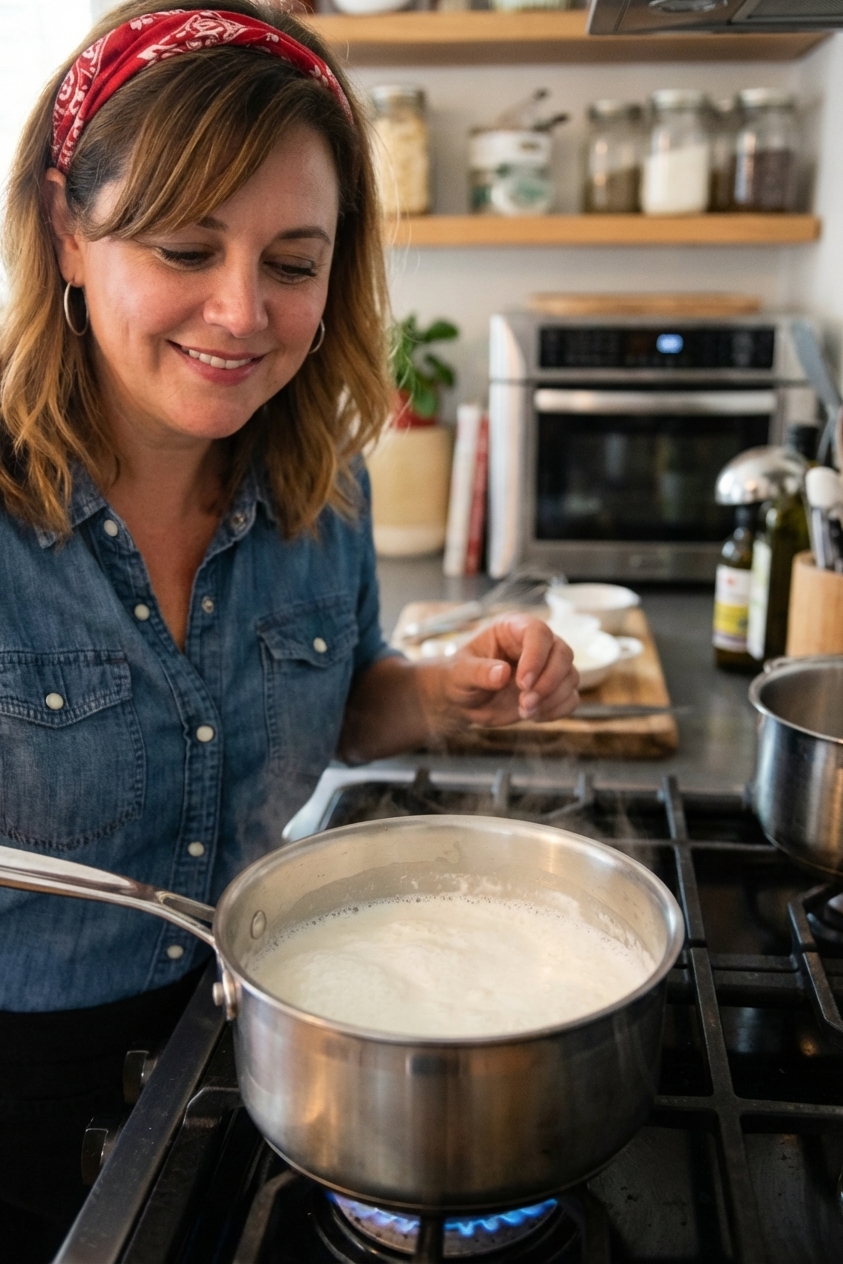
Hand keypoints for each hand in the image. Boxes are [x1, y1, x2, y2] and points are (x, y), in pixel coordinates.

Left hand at [419, 614, 578, 732]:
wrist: (463, 700)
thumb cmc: (459, 677)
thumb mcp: (460, 673)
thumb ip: (479, 672)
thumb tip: (502, 673)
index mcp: (513, 628)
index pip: (538, 632)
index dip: (536, 656)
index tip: (523, 683)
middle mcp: (536, 644)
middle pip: (563, 653)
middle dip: (548, 682)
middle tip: (524, 703)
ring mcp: (547, 667)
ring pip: (571, 676)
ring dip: (552, 698)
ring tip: (524, 711)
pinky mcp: (552, 690)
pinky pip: (571, 698)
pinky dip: (557, 710)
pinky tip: (534, 716)